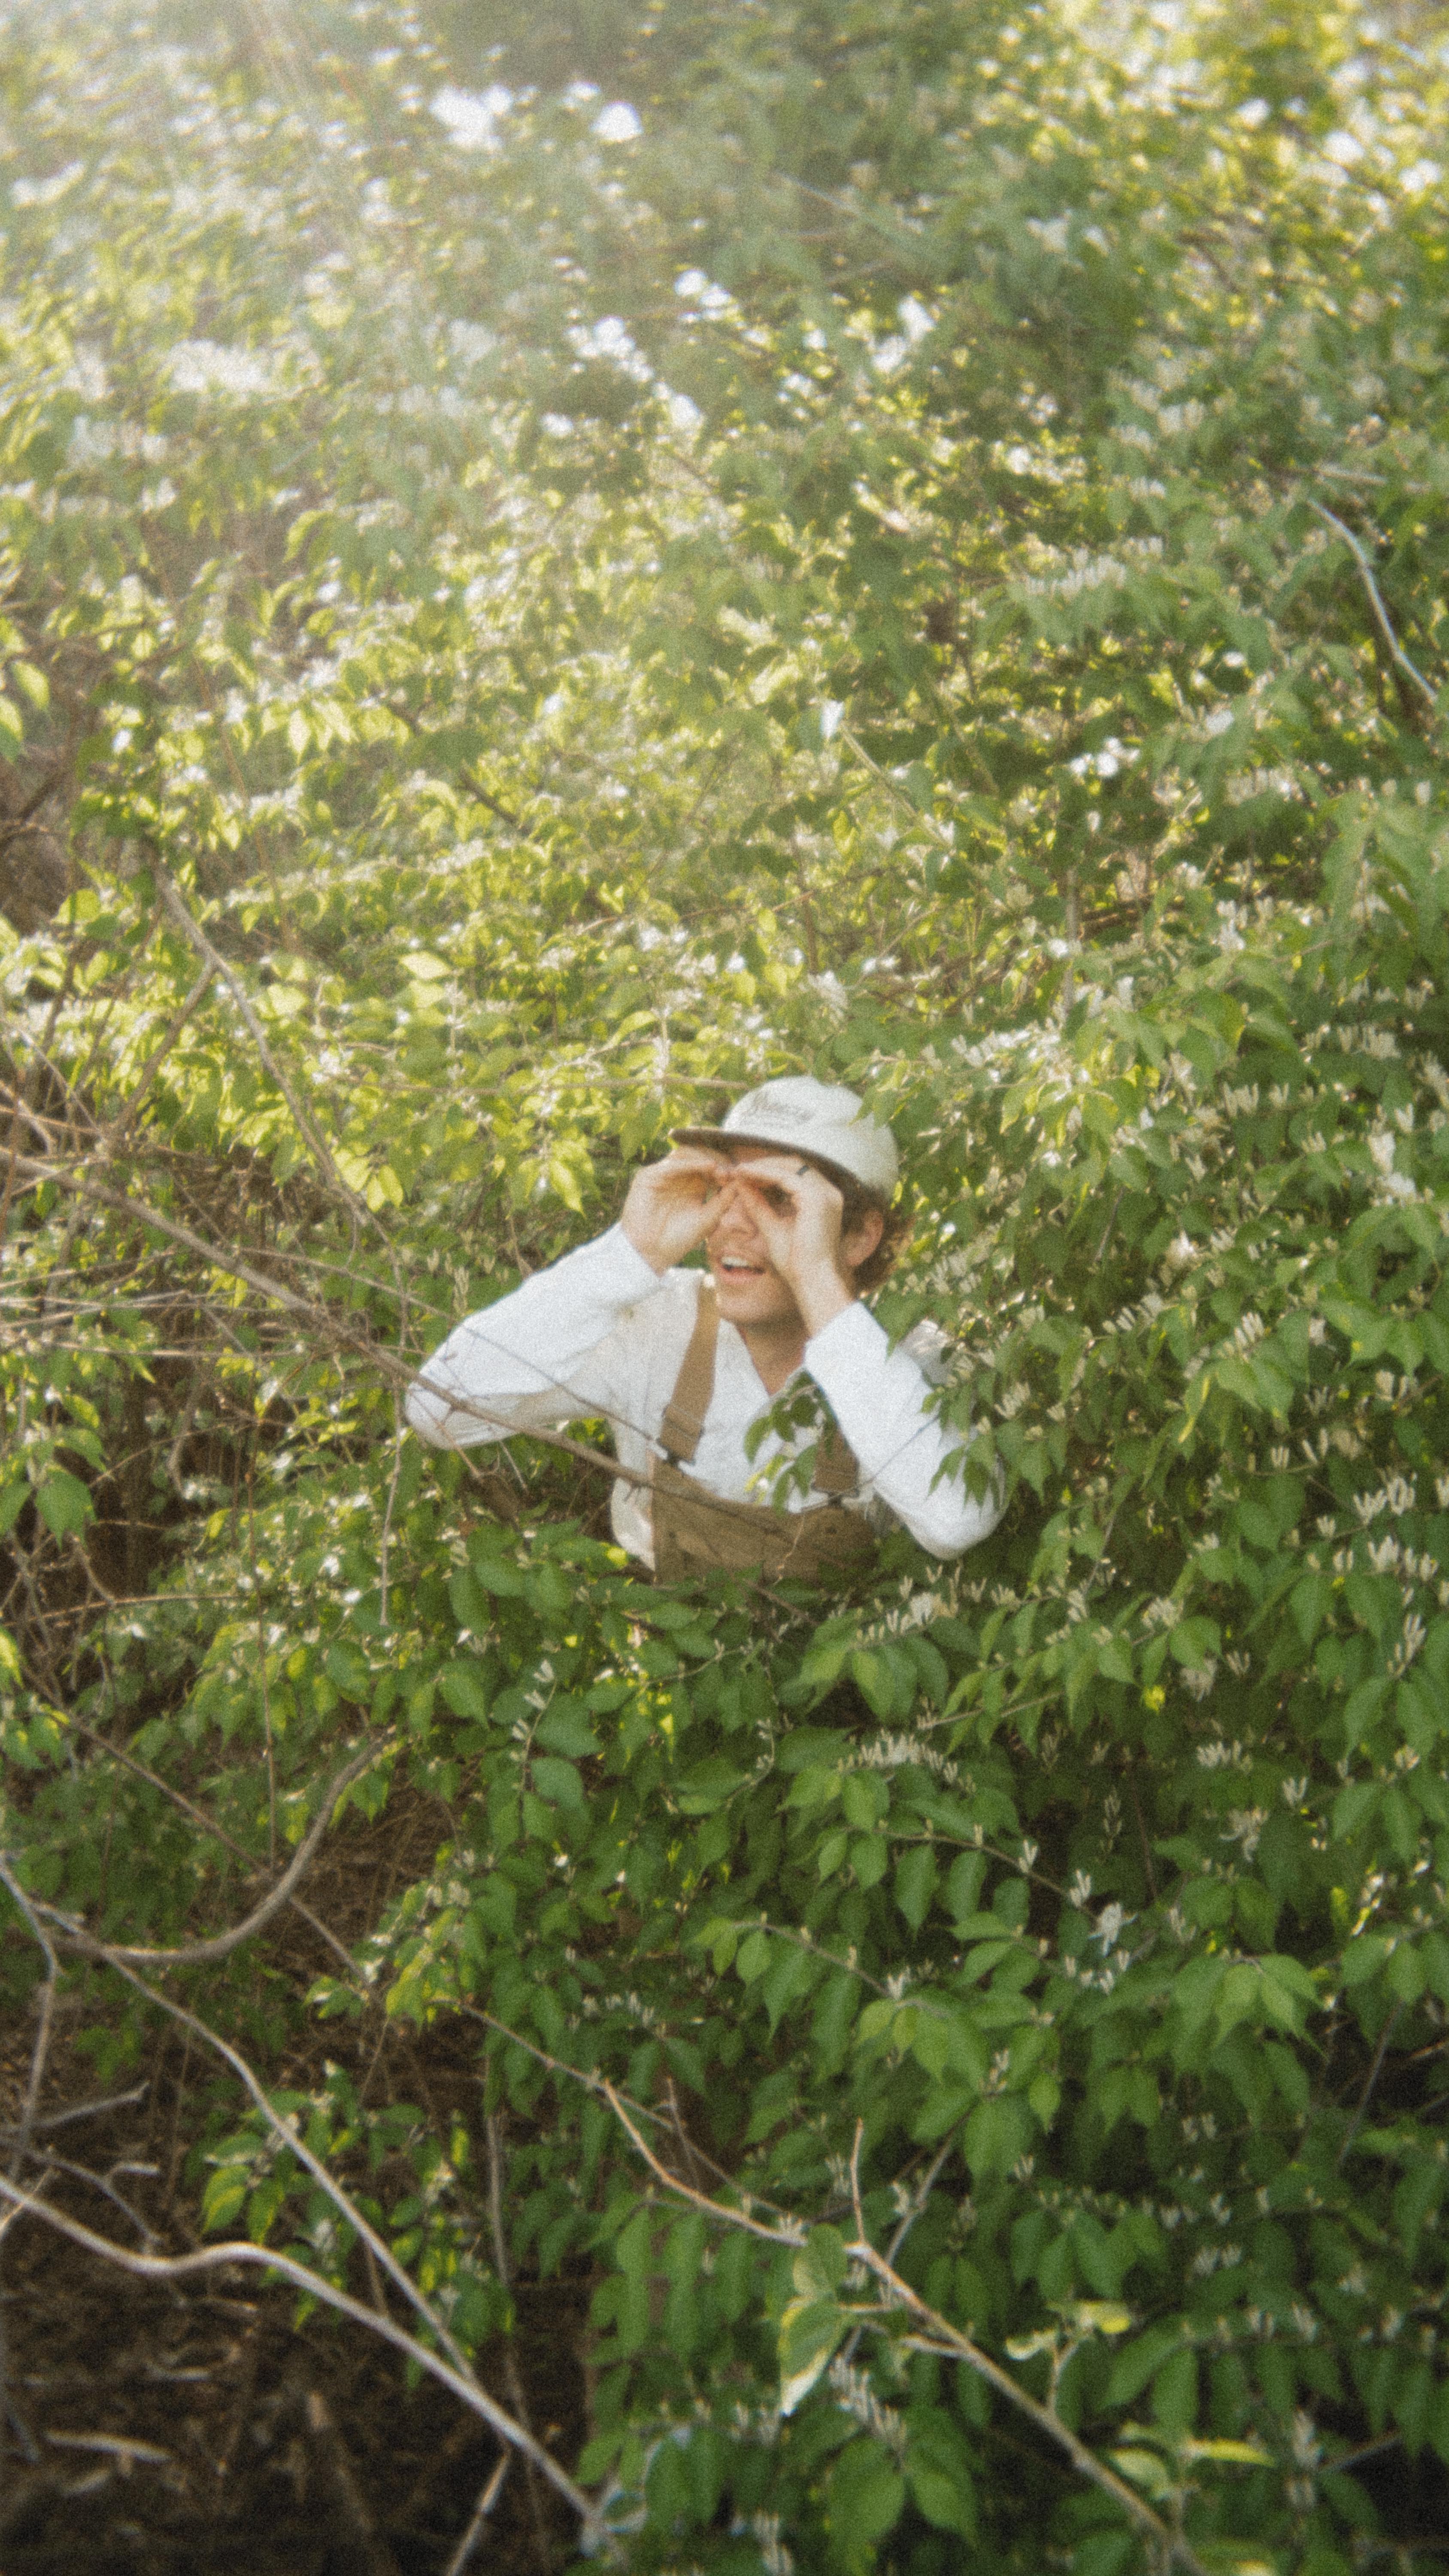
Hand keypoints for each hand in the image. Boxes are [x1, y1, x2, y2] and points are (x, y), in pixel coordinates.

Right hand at [621, 1148, 732, 1273]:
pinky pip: (673, 1164)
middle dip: (718, 1159)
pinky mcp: (649, 1176)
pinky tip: (708, 1167)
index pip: (710, 1165)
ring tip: (722, 1169)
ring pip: (687, 1154)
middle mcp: (677, 1176)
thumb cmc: (678, 1239)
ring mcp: (662, 1174)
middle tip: (733, 1169)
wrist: (651, 1254)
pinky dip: (692, 1163)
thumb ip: (723, 1200)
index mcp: (692, 1184)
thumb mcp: (708, 1219)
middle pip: (699, 1154)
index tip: (741, 1175)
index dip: (726, 1167)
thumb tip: (741, 1182)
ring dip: (707, 1158)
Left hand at [724, 1155, 854, 1335]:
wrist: (811, 1281)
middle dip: (764, 1164)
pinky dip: (763, 1173)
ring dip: (762, 1166)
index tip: (744, 1174)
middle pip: (793, 1165)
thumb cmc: (796, 1262)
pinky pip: (784, 1177)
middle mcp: (828, 1192)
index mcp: (822, 1200)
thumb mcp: (773, 1227)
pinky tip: (745, 1175)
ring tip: (738, 1170)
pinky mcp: (816, 1198)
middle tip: (738, 1168)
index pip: (794, 1174)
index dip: (769, 1171)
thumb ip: (759, 1206)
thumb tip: (742, 1187)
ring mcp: (825, 1193)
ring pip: (789, 1166)